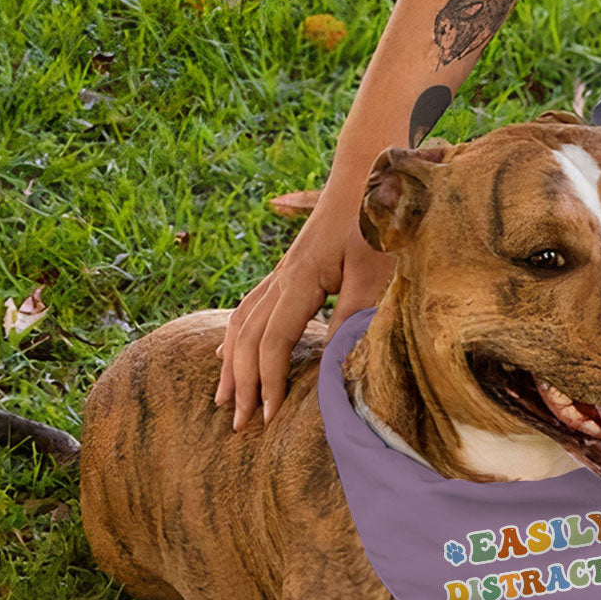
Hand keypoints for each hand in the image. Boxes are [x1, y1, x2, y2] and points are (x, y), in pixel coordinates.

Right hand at [215, 198, 394, 429]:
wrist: (368, 174)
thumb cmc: (376, 222)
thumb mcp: (374, 273)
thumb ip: (354, 318)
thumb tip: (336, 367)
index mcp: (299, 280)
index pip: (273, 342)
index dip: (270, 382)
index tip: (271, 418)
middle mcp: (281, 278)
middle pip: (248, 338)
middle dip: (242, 384)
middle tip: (240, 425)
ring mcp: (281, 273)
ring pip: (241, 323)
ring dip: (232, 364)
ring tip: (224, 399)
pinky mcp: (289, 271)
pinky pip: (248, 308)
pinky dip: (235, 337)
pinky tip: (227, 352)